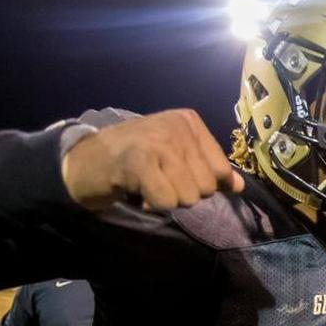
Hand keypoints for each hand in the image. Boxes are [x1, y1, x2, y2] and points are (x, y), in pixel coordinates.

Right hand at [61, 109, 244, 210]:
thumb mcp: (176, 156)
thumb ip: (208, 169)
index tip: (174, 174)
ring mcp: (159, 143)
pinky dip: (152, 204)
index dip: (200, 183)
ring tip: (147, 183)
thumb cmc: (134, 158)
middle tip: (157, 179)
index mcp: (189, 121)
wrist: (86, 159)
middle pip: (206, 187)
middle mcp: (177, 127)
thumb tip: (239, 186)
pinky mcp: (140, 162)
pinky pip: (166, 202)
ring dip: (166, 199)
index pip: (220, 170)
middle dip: (182, 193)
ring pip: (188, 197)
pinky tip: (138, 190)